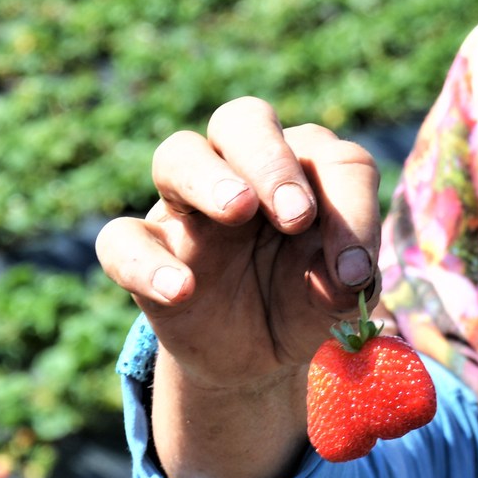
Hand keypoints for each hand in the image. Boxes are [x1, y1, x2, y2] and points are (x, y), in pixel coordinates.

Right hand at [97, 97, 382, 396]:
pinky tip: (181, 289)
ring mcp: (186, 206)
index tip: (354, 268)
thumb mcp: (340, 296)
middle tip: (296, 216)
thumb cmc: (304, 302)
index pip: (328, 156)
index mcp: (301, 170)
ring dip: (209, 179)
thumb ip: (351, 278)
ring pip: (177, 155)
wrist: (257, 357)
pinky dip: (146, 261)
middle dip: (271, 160)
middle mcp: (240, 171)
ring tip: (238, 212)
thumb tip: (346, 276)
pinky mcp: (146, 250)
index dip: (348, 206)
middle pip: (242, 120)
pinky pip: (122, 239)